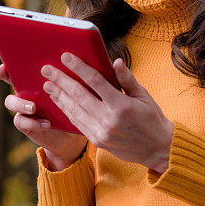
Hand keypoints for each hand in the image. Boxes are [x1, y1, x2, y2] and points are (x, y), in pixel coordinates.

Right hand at [0, 64, 87, 165]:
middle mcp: (26, 90)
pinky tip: (47, 123)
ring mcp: (22, 107)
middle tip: (4, 72)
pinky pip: (21, 121)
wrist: (71, 132)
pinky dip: (33, 123)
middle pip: (9, 79)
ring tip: (33, 107)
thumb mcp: (73, 88)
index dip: (12, 60)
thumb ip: (69, 75)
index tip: (8, 57)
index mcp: (37, 78)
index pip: (22, 65)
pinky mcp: (24, 123)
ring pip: (10, 101)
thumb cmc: (73, 103)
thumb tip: (73, 57)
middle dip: (4, 74)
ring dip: (20, 103)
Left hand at [40, 53, 173, 172]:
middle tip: (47, 69)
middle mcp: (109, 119)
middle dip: (61, 80)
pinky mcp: (97, 141)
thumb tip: (115, 61)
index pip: (95, 81)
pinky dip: (66, 111)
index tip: (66, 56)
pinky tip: (59, 101)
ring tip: (48, 84)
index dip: (79, 67)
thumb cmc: (151, 118)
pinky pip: (77, 123)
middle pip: (79, 95)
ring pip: (74, 110)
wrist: (157, 149)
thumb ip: (127, 79)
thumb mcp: (143, 95)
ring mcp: (101, 132)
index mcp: (121, 105)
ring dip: (59, 96)